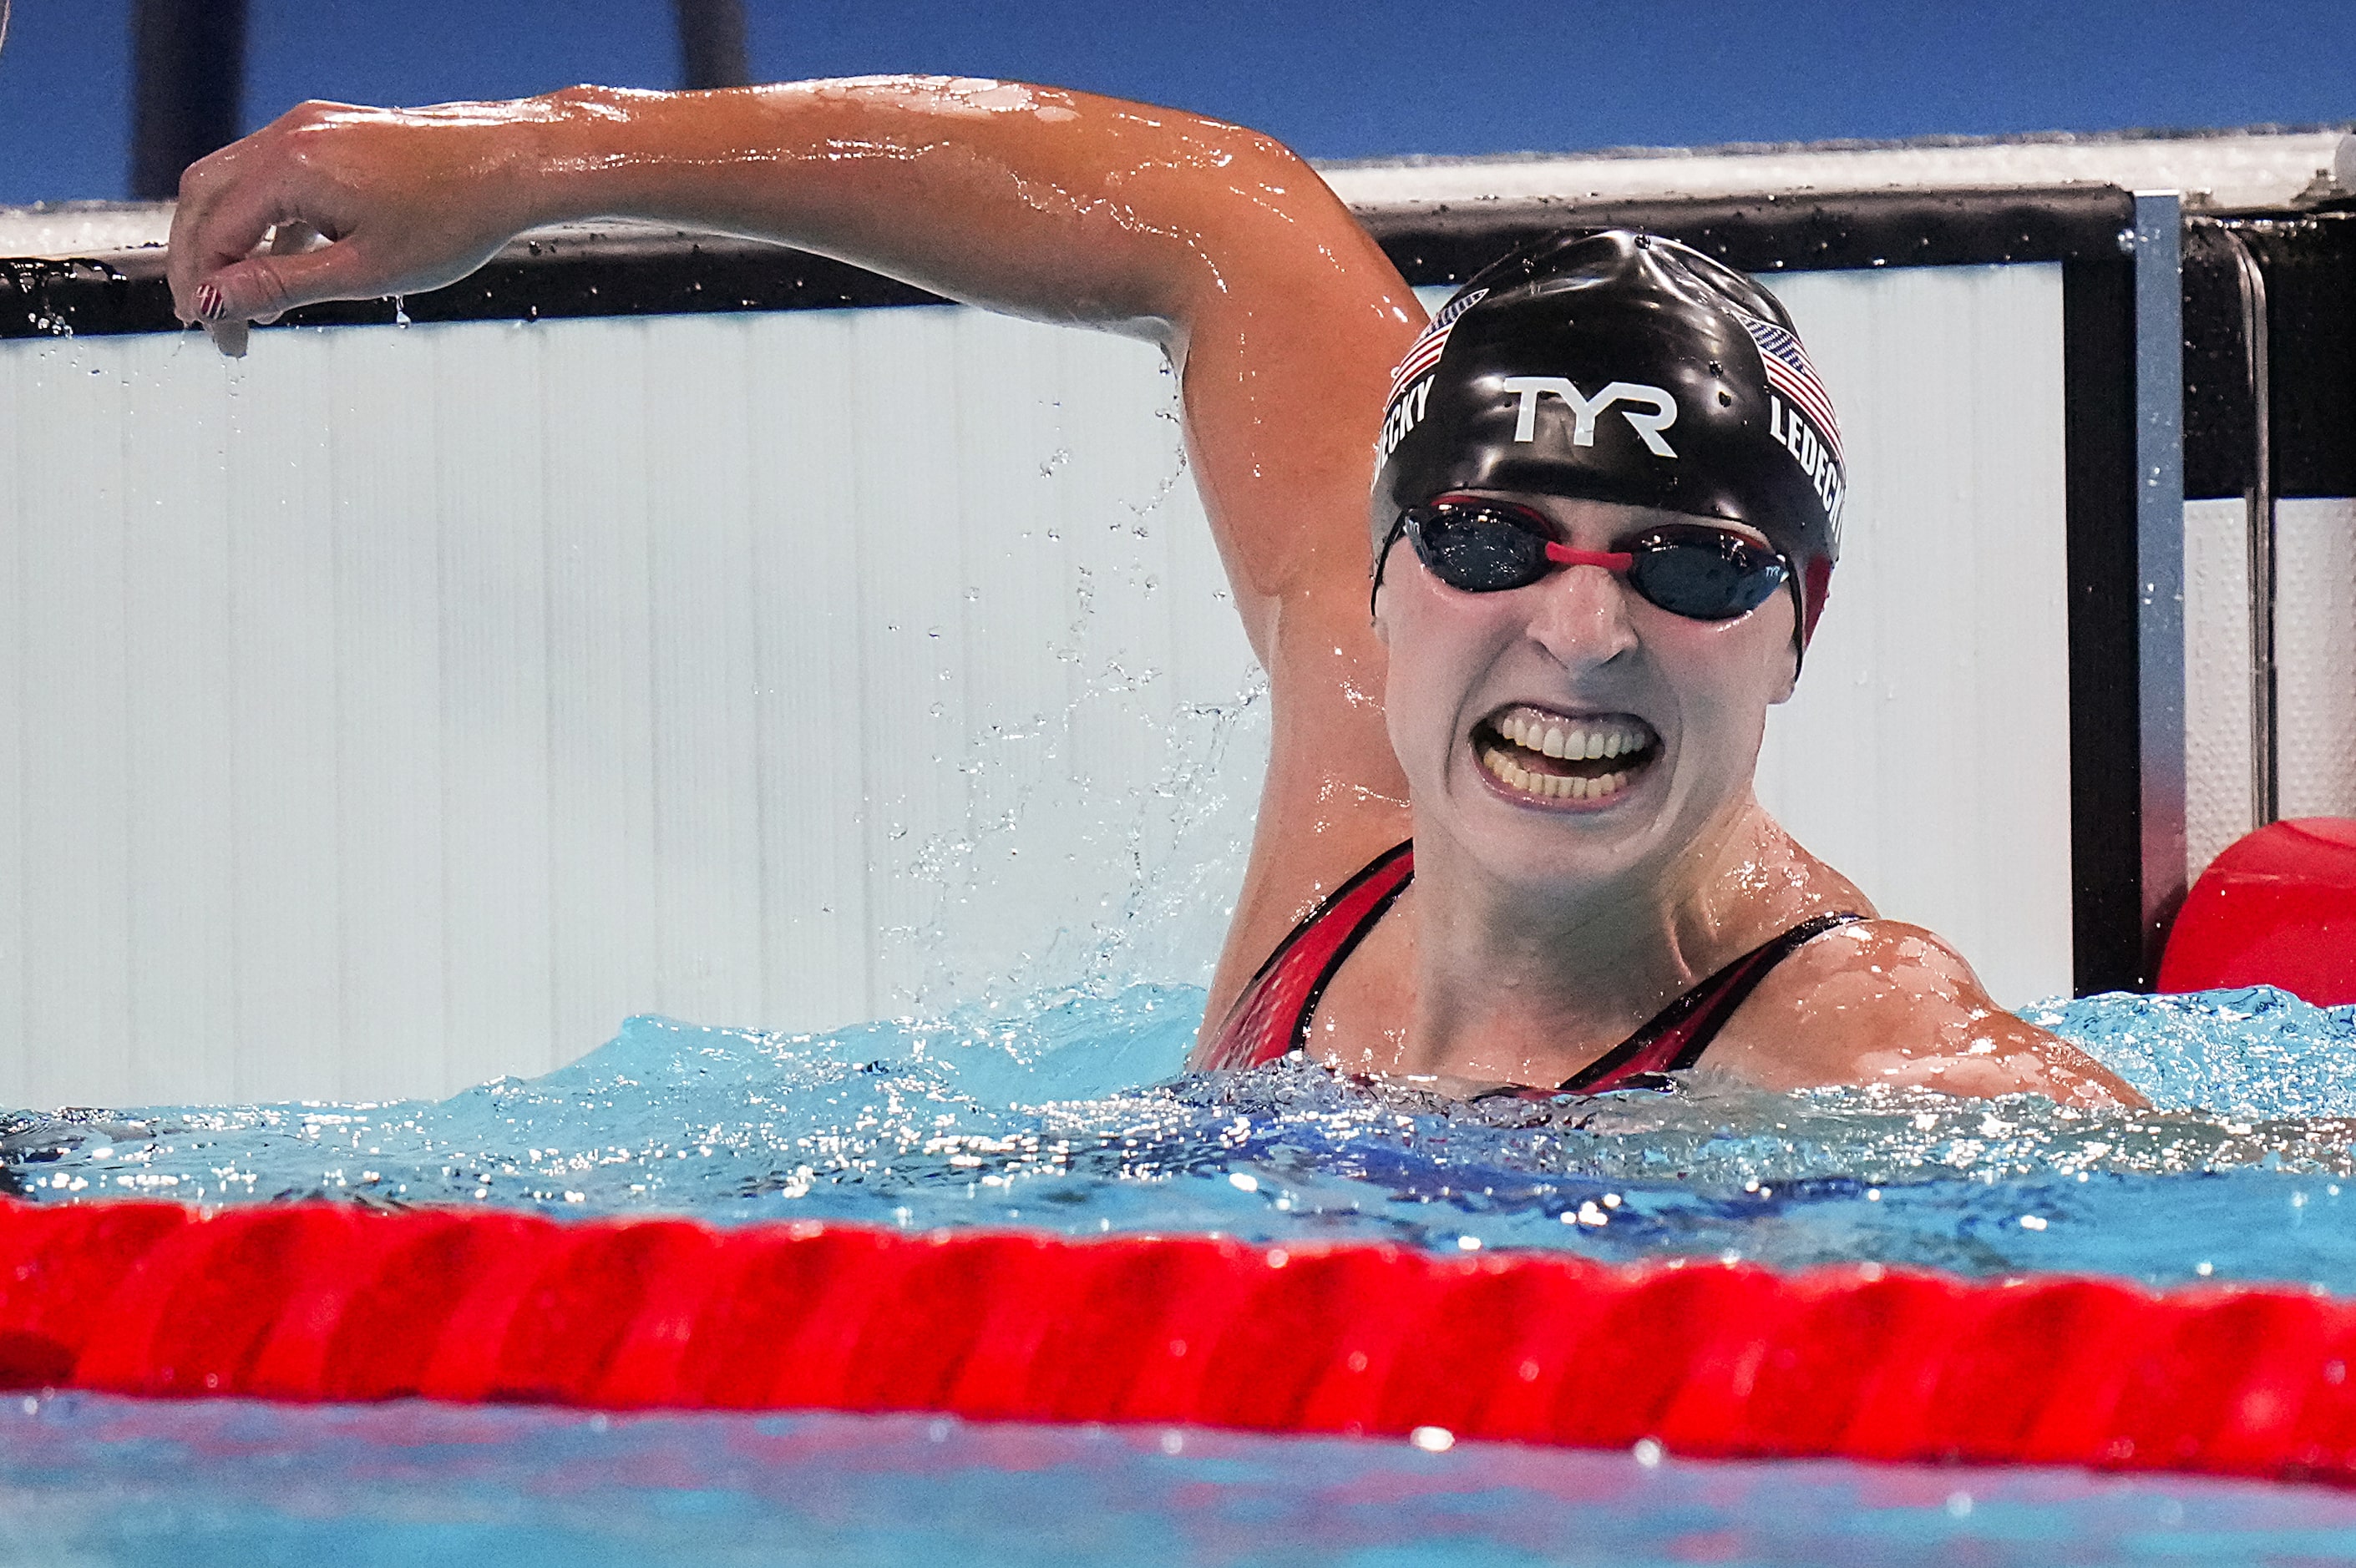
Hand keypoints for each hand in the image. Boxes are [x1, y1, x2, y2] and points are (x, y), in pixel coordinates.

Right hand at [166, 98, 539, 355]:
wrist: (514, 165)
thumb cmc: (455, 218)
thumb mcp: (364, 270)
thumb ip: (281, 285)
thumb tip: (214, 303)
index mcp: (291, 167)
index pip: (212, 233)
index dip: (205, 292)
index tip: (219, 338)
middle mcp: (290, 136)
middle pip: (204, 199)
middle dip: (200, 264)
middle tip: (212, 323)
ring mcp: (308, 129)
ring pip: (234, 185)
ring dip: (230, 244)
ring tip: (251, 308)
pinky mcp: (329, 134)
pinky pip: (273, 178)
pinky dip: (267, 224)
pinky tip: (285, 270)